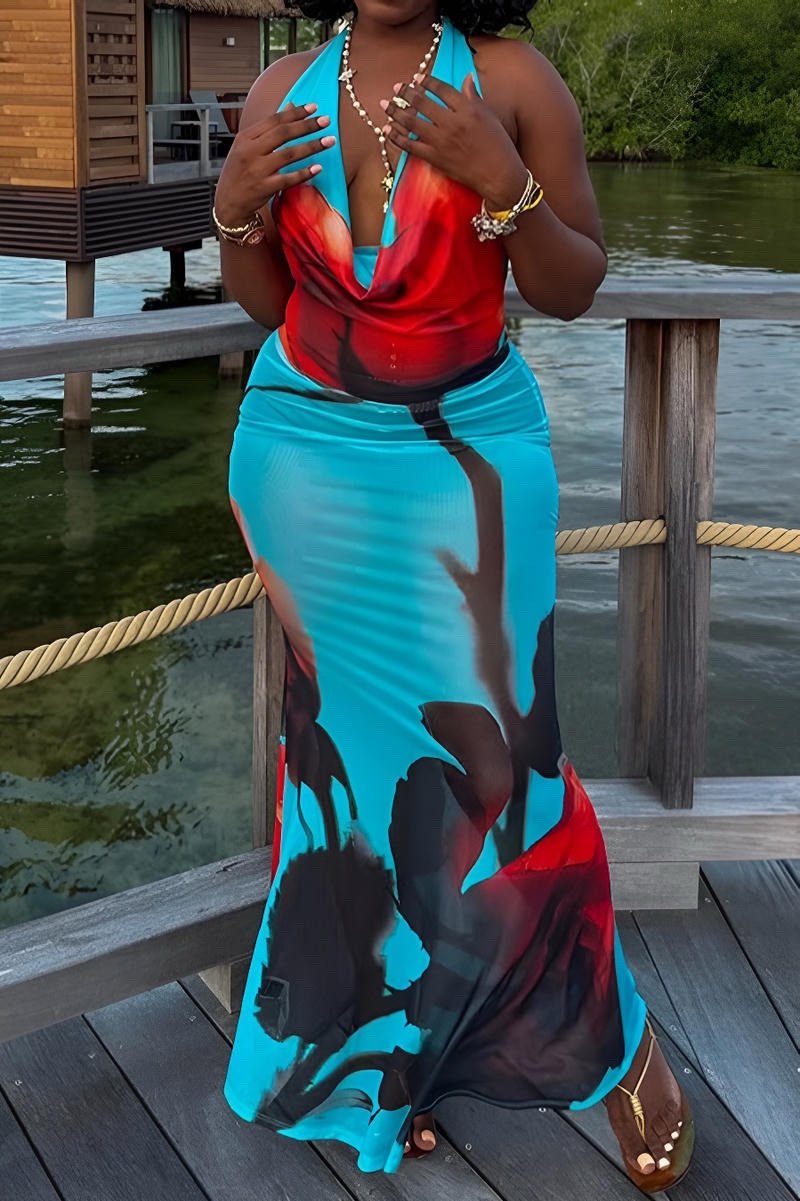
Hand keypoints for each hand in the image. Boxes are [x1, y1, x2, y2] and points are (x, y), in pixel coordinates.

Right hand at [214, 103, 335, 226]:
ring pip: (288, 154)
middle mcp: (250, 151)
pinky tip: (318, 168)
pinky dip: (304, 173)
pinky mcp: (264, 187)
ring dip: (311, 146)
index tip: (313, 108)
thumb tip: (290, 107)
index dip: (295, 113)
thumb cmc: (239, 173)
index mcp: (245, 137)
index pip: (274, 120)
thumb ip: (268, 129)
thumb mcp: (247, 147)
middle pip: (283, 133)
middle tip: (326, 121)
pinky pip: (288, 178)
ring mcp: (257, 170)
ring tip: (329, 141)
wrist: (228, 202)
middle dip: (307, 126)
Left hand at [380, 73, 528, 211]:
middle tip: (396, 88)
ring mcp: (441, 141)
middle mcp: (451, 122)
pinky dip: (396, 137)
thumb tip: (467, 78)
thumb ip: (473, 96)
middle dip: (406, 92)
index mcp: (466, 108)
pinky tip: (387, 130)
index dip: (426, 81)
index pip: (441, 89)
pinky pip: (410, 146)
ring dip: (395, 112)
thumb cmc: (498, 144)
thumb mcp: (489, 115)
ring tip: (385, 105)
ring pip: (412, 122)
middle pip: (422, 102)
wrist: (498, 174)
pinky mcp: (435, 158)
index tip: (416, 78)